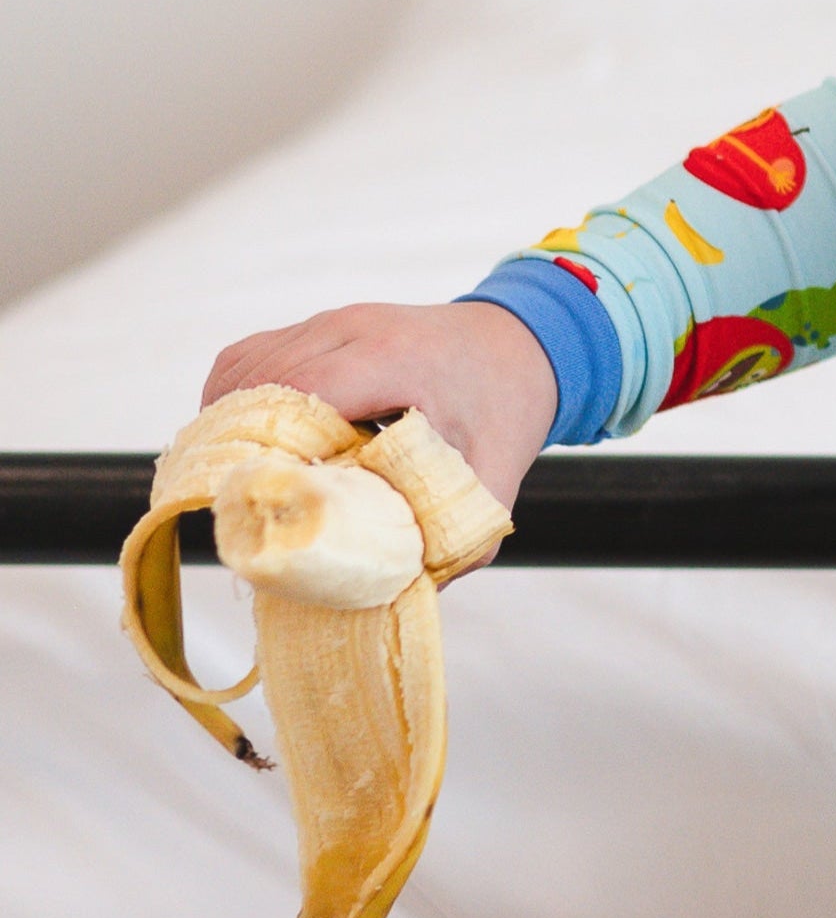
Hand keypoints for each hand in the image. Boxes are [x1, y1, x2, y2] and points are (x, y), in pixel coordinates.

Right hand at [202, 302, 559, 562]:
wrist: (523, 345)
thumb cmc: (506, 410)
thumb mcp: (494, 482)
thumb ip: (456, 540)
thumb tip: (396, 595)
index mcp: (394, 359)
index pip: (300, 394)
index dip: (265, 449)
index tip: (254, 505)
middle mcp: (353, 330)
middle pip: (257, 382)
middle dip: (239, 447)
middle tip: (236, 510)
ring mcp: (331, 322)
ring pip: (243, 368)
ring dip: (230, 424)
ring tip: (236, 483)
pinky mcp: (318, 327)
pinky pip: (249, 358)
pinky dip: (234, 400)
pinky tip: (247, 446)